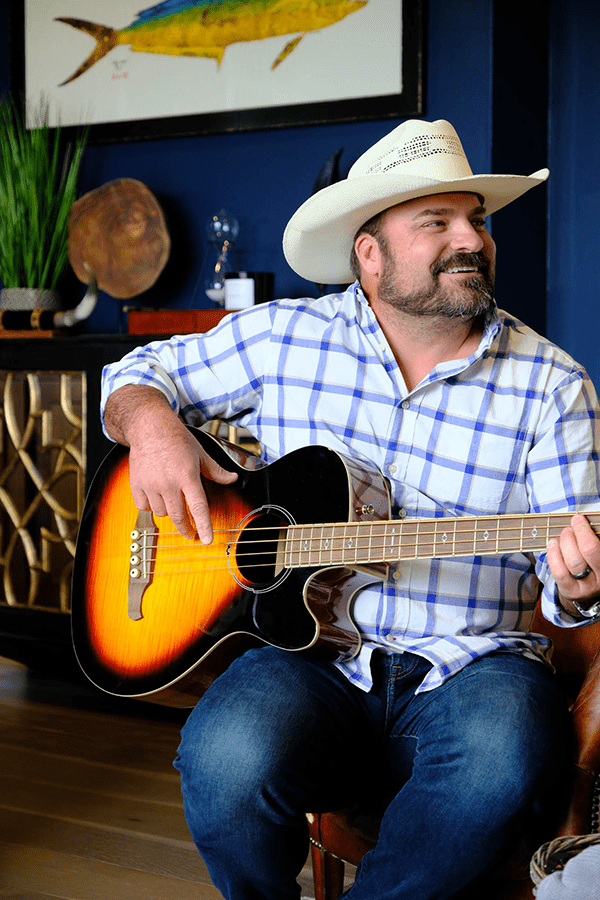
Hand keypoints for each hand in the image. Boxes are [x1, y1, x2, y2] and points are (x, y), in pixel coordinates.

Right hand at [104, 385, 236, 541]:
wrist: (149, 427)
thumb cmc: (176, 438)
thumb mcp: (201, 453)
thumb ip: (216, 471)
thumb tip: (232, 479)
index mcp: (187, 476)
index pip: (198, 508)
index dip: (204, 526)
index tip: (207, 540)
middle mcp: (169, 482)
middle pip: (179, 516)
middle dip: (186, 529)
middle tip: (190, 533)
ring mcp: (151, 484)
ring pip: (162, 513)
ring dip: (169, 513)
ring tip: (173, 504)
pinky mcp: (136, 484)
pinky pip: (144, 506)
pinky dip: (151, 507)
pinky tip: (156, 499)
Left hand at [546, 514, 599, 614]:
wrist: (589, 591)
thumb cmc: (594, 563)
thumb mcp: (597, 553)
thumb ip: (593, 539)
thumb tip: (580, 521)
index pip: (595, 546)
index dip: (585, 530)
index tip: (579, 519)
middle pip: (588, 551)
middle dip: (577, 532)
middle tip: (573, 524)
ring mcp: (586, 586)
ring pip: (573, 560)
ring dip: (566, 541)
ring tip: (565, 533)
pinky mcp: (571, 591)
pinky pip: (559, 571)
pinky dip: (553, 554)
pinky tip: (553, 544)